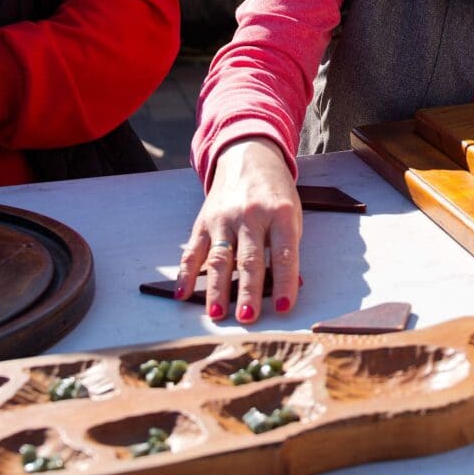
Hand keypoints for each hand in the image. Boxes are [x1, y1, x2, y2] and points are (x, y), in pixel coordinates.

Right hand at [176, 137, 301, 324]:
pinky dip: (185, 274)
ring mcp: (223, 218)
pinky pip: (192, 251)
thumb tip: (289, 287)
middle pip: (249, 258)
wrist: (248, 157)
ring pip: (219, 258)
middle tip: (247, 317)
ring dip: (217, 289)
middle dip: (247, 290)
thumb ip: (288, 248)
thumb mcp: (292, 214)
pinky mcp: (203, 222)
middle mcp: (250, 215)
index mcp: (280, 213)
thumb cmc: (274, 193)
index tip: (283, 307)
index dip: (285, 281)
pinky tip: (181, 294)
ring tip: (217, 314)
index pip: (284, 253)